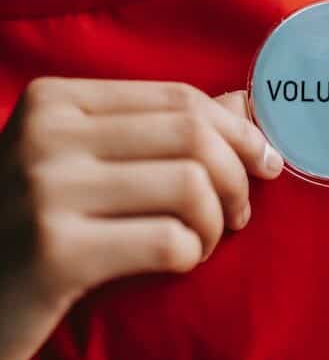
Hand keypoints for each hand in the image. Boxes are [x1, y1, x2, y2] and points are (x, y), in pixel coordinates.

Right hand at [0, 77, 282, 359]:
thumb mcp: (81, 157)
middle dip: (237, 175)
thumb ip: (158, 127)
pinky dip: (192, 253)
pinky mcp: (55, 254)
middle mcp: (48, 134)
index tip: (264, 159)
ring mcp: (47, 191)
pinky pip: (168, 241)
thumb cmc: (33, 217)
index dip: (237, 129)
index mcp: (56, 99)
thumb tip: (244, 103)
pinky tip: (179, 261)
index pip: (179, 98)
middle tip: (239, 210)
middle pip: (192, 136)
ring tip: (205, 239)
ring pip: (190, 185)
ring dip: (217, 221)